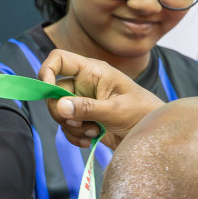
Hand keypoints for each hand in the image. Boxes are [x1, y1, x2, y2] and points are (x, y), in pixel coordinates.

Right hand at [38, 48, 162, 148]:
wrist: (151, 135)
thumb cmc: (142, 113)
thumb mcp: (116, 110)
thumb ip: (87, 108)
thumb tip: (60, 106)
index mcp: (92, 71)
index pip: (59, 59)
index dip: (47, 71)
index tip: (48, 92)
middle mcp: (84, 84)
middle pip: (54, 92)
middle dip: (62, 112)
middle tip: (79, 124)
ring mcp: (82, 102)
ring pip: (59, 112)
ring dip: (72, 127)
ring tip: (94, 132)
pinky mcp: (83, 119)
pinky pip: (66, 126)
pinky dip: (74, 136)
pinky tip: (90, 139)